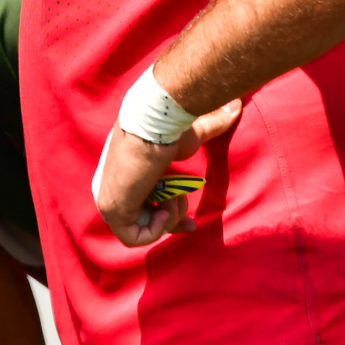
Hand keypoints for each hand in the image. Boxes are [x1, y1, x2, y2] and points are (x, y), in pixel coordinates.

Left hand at [93, 99, 241, 247]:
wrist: (152, 123)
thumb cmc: (168, 125)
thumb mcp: (192, 134)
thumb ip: (212, 125)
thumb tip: (236, 106)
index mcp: (124, 167)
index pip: (143, 201)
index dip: (169, 215)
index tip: (192, 224)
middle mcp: (111, 184)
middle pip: (143, 218)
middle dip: (172, 222)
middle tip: (191, 224)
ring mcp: (108, 198)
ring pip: (142, 227)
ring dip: (168, 216)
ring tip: (175, 196)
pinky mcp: (111, 210)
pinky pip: (134, 238)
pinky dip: (156, 229)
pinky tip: (165, 208)